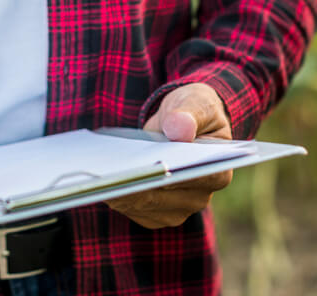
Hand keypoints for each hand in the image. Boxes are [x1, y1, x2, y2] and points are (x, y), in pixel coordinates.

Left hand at [106, 83, 233, 228]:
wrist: (182, 123)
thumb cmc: (193, 112)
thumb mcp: (195, 103)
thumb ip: (189, 115)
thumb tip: (180, 130)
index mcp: (218, 171)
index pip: (193, 179)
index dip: (167, 175)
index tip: (144, 168)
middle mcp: (199, 197)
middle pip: (161, 197)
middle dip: (134, 185)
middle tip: (108, 176)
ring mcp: (177, 208)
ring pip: (142, 206)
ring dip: (120, 192)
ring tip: (98, 178)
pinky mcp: (156, 212)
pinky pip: (132, 208)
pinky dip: (116, 195)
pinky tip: (101, 181)